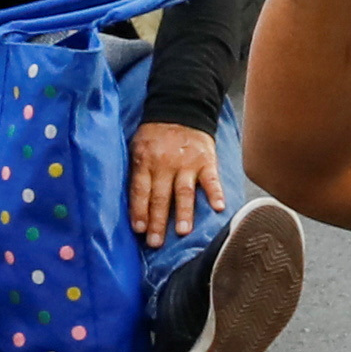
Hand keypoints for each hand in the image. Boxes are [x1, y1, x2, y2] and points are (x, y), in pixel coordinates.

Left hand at [129, 122, 222, 243]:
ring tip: (182, 231)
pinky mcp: (206, 161)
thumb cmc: (155, 134)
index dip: (139, 211)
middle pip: (160, 196)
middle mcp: (165, 164)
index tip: (139, 230)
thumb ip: (136, 172)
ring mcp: (187, 164)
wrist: (181, 109)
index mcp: (145, 161)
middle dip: (157, 221)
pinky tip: (219, 208)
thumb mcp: (136, 147)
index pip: (140, 190)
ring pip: (184, 191)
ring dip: (183, 212)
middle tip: (156, 242)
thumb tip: (132, 203)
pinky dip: (216, 193)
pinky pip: (211, 180)